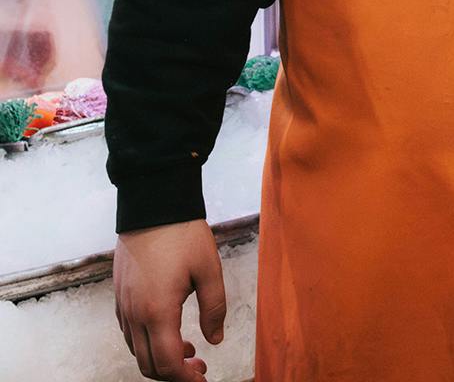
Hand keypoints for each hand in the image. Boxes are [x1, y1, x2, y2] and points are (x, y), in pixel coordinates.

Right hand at [114, 219, 225, 379]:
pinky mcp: (120, 297)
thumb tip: (215, 339)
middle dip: (173, 374)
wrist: (153, 206)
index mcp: (157, 311)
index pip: (166, 363)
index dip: (184, 379)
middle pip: (148, 365)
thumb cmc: (183, 235)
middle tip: (198, 366)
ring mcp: (123, 306)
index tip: (202, 378)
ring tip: (188, 349)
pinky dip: (148, 342)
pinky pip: (129, 333)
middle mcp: (134, 315)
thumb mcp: (209, 269)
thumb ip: (214, 307)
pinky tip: (169, 330)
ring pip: (137, 351)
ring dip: (160, 358)